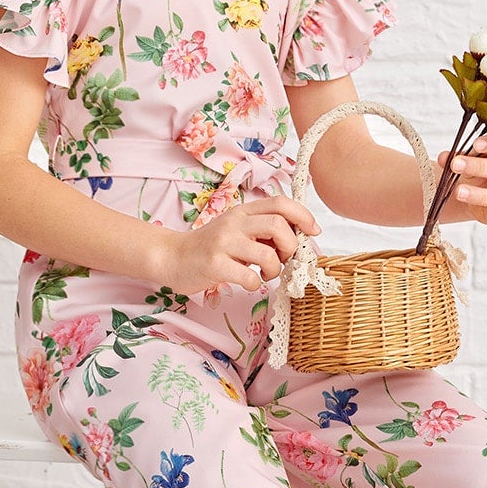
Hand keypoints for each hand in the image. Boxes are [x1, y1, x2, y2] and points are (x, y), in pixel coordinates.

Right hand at [158, 195, 321, 295]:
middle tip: (283, 259)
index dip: (304, 215)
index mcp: (243, 211)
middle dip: (291, 246)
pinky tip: (249, 283)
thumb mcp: (238, 230)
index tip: (313, 232)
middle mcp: (235, 222)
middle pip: (279, 225)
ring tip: (266, 274)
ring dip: (275, 269)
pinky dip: (256, 284)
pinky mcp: (214, 265)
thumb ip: (263, 231)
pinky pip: (249, 276)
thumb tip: (299, 238)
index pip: (281, 203)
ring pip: (267, 253)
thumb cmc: (211, 247)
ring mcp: (224, 243)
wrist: (173, 257)